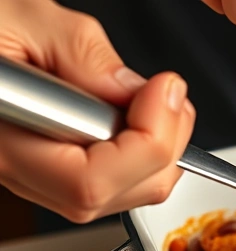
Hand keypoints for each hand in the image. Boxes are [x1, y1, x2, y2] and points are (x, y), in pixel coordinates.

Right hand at [0, 0, 193, 222]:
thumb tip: (130, 91)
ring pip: (118, 197)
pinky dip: (142, 155)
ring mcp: (34, 177)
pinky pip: (112, 185)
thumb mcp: (29, 19)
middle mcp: (15, 169)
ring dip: (157, 153)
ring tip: (155, 101)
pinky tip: (137, 116)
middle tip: (170, 96)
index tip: (165, 92)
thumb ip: (83, 54)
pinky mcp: (53, 172)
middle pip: (111, 196)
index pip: (89, 181)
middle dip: (162, 149)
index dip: (146, 143)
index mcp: (2, 139)